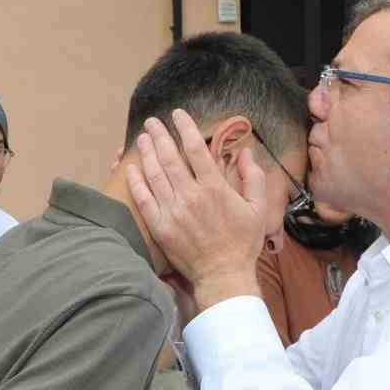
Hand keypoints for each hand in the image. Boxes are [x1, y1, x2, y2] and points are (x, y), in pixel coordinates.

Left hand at [124, 111, 266, 310]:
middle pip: (169, 157)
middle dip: (159, 135)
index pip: (196, 149)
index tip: (178, 114)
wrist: (223, 275)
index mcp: (215, 188)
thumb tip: (246, 152)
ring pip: (155, 174)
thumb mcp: (258, 208)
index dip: (186, 127)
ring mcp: (173, 211)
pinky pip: (144, 199)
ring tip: (142, 138)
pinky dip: (136, 181)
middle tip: (151, 122)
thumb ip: (254, 177)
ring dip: (147, 153)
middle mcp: (191, 196)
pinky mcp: (160, 226)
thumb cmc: (243, 243)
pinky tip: (131, 168)